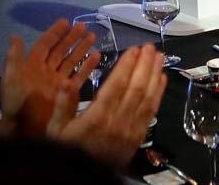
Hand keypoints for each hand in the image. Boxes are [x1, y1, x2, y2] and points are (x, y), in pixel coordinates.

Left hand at [0, 19, 99, 138]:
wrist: (25, 127)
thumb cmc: (17, 101)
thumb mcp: (11, 77)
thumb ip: (14, 57)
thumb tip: (15, 36)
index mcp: (32, 66)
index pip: (45, 45)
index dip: (54, 33)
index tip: (66, 22)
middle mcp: (47, 71)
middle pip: (61, 51)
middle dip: (71, 38)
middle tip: (83, 26)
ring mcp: (58, 81)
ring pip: (72, 60)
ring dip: (81, 48)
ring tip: (92, 36)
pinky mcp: (68, 92)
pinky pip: (80, 76)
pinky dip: (88, 66)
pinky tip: (97, 56)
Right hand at [49, 43, 166, 168]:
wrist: (81, 178)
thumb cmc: (67, 150)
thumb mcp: (56, 130)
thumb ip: (63, 105)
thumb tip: (66, 81)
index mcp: (96, 118)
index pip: (116, 86)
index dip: (127, 66)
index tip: (134, 49)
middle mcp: (117, 122)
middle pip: (136, 88)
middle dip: (144, 65)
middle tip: (150, 47)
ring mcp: (131, 130)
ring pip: (148, 97)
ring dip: (155, 74)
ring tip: (159, 57)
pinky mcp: (139, 136)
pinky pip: (152, 111)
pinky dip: (158, 93)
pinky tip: (162, 78)